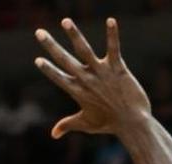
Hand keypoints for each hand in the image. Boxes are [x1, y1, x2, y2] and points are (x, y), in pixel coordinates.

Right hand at [35, 18, 150, 138]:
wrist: (133, 123)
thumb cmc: (110, 124)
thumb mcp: (86, 124)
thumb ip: (68, 125)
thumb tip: (53, 134)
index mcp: (78, 91)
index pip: (59, 78)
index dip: (48, 69)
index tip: (37, 59)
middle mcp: (87, 80)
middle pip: (65, 60)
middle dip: (51, 46)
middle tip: (38, 32)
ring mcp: (102, 73)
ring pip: (85, 51)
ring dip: (74, 35)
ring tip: (65, 21)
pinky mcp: (118, 69)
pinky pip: (113, 48)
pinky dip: (112, 35)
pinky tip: (111, 20)